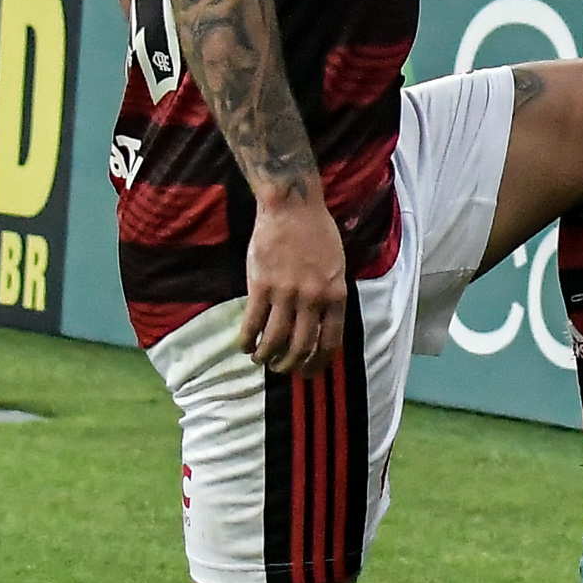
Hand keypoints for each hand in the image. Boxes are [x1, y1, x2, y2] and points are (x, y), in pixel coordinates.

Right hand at [241, 191, 347, 374]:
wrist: (292, 208)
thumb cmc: (318, 234)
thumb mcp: (337, 268)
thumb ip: (331, 298)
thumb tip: (321, 328)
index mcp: (336, 296)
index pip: (330, 343)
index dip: (318, 364)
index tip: (308, 374)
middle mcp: (313, 299)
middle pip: (302, 347)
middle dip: (290, 365)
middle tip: (281, 369)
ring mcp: (286, 293)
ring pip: (275, 340)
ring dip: (267, 356)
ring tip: (261, 360)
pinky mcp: (261, 286)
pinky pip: (253, 323)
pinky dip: (248, 340)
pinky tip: (245, 345)